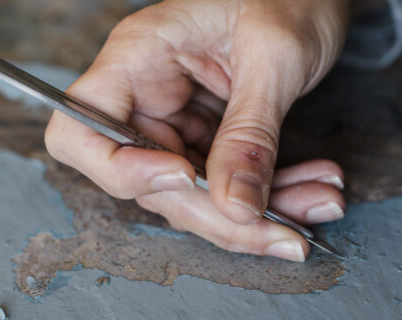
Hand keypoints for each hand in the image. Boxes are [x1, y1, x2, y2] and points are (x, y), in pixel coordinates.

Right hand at [44, 0, 348, 260]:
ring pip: (196, 196)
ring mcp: (176, 120)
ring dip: (260, 213)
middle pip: (151, 183)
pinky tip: (316, 188)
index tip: (185, 181)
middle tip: (283, 235)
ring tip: (321, 203)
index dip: (120, 170)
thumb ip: (250, 133)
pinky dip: (275, 195)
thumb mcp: (275, 58)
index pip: (81, 130)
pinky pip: (228, 185)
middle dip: (220, 216)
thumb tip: (234, 206)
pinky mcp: (209, 138)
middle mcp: (147, 94)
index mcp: (138, 56)